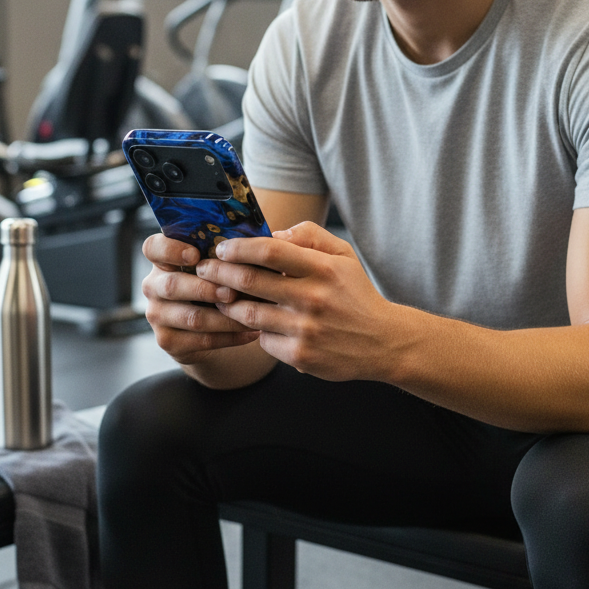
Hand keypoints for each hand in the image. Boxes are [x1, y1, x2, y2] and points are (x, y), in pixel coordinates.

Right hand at [141, 234, 259, 365]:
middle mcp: (153, 286)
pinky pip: (201, 340)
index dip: (171, 250)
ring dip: (225, 317)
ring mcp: (157, 315)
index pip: (153, 247)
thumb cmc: (220, 283)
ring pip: (191, 317)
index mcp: (163, 259)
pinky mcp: (168, 340)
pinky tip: (252, 332)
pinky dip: (230, 337)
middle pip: (172, 286)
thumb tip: (269, 238)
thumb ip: (230, 252)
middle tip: (232, 291)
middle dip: (205, 289)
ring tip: (251, 313)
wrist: (210, 326)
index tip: (195, 255)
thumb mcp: (220, 265)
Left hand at [195, 222, 402, 381]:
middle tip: (205, 269)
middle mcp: (313, 298)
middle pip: (249, 281)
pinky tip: (253, 324)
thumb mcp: (343, 256)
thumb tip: (273, 234)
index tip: (222, 248)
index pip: (270, 251)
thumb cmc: (356, 295)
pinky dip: (255, 331)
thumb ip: (310, 236)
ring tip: (221, 296)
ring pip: (248, 314)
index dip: (239, 247)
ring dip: (228, 304)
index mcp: (323, 269)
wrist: (383, 342)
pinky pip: (263, 340)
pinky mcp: (300, 355)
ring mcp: (305, 329)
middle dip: (219, 273)